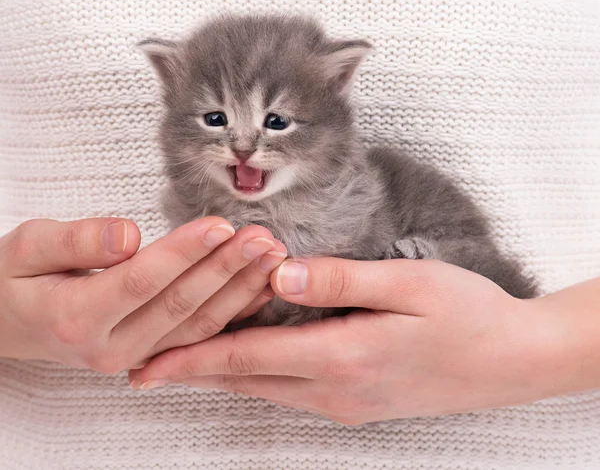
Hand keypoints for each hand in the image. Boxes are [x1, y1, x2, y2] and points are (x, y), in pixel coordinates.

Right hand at [0, 217, 285, 372]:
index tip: (220, 224)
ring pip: (199, 325)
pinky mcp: (152, 353)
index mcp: (76, 317)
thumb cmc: (15, 279)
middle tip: (262, 238)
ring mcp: (135, 356)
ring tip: (272, 256)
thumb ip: (77, 242)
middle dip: (226, 268)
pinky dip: (234, 312)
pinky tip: (260, 288)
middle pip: (180, 305)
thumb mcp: (27, 248)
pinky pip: (200, 335)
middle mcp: (111, 348)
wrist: (9, 322)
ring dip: (240, 289)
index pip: (142, 281)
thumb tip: (128, 235)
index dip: (184, 252)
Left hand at [129, 257, 577, 424]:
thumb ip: (339, 280)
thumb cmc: (465, 315)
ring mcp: (346, 401)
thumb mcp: (407, 283)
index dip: (192, 359)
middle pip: (247, 378)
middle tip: (147, 364)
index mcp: (344, 356)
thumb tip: (280, 274)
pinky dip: (258, 371)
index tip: (147, 365)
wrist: (510, 360)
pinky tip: (248, 358)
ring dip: (223, 371)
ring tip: (184, 359)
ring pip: (266, 386)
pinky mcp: (357, 400)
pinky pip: (291, 388)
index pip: (248, 356)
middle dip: (194, 370)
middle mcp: (337, 389)